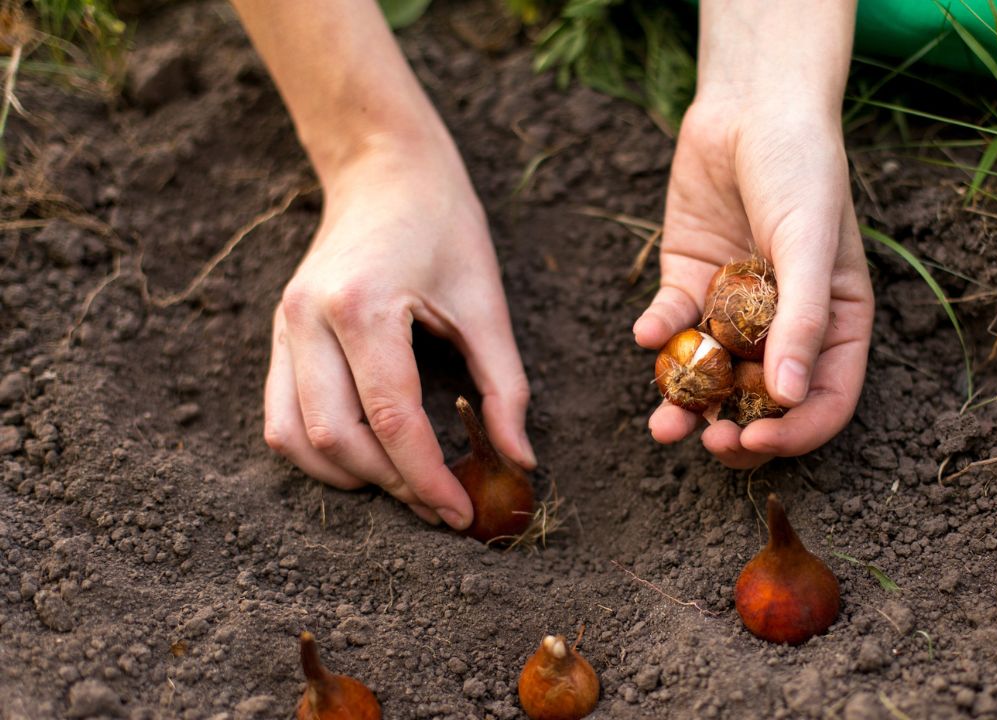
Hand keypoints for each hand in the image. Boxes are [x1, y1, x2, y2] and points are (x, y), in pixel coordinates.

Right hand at [262, 137, 534, 527]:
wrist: (385, 170)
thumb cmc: (445, 226)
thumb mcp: (487, 302)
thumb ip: (505, 386)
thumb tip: (521, 462)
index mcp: (363, 306)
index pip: (392, 419)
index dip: (428, 477)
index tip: (461, 514)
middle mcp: (307, 319)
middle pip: (336, 438)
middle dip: (392, 485)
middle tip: (441, 505)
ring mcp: (283, 326)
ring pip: (295, 439)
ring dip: (349, 477)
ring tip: (406, 486)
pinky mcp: (279, 334)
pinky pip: (280, 417)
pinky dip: (320, 452)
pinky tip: (368, 458)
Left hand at [634, 99, 873, 467]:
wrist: (750, 106)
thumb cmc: (802, 169)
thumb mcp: (812, 244)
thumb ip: (804, 320)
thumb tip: (790, 399)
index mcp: (835, 324)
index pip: (823, 400)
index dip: (794, 433)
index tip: (755, 442)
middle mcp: (785, 325)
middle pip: (762, 401)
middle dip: (735, 429)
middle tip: (707, 442)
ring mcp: (734, 309)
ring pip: (711, 374)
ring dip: (686, 403)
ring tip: (664, 424)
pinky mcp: (690, 282)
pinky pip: (673, 324)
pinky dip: (659, 334)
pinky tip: (647, 332)